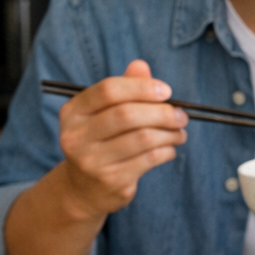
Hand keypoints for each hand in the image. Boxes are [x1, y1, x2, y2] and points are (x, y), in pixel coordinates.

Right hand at [57, 59, 187, 216]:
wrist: (83, 189)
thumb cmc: (100, 141)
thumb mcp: (104, 114)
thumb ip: (123, 88)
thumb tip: (141, 65)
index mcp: (73, 112)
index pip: (109, 90)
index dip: (142, 87)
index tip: (166, 91)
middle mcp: (76, 136)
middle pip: (127, 114)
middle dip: (162, 112)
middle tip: (181, 115)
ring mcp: (92, 161)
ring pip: (143, 138)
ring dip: (170, 133)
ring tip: (180, 132)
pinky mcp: (111, 180)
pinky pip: (149, 159)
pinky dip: (167, 150)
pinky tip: (170, 148)